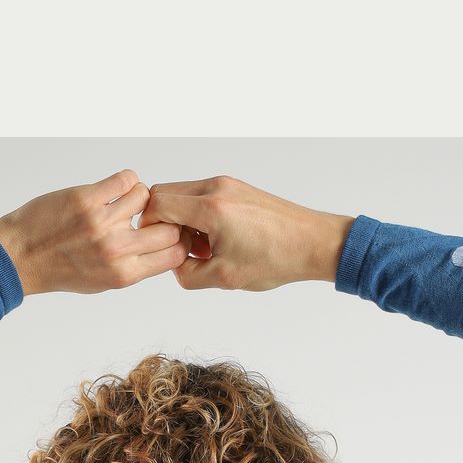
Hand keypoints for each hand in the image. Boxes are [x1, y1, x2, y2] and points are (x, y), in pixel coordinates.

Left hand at [0, 170, 187, 295]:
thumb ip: (133, 267)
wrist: (20, 257)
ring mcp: (102, 223)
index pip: (175, 254)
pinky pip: (125, 179)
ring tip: (122, 201)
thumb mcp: (102, 282)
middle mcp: (116, 250)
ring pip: (146, 197)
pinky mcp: (87, 199)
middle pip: (168, 227)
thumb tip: (163, 247)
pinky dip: (124, 180)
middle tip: (146, 215)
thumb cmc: (60, 270)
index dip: (176, 240)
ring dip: (138, 196)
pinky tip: (112, 188)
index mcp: (124, 275)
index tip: (166, 233)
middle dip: (163, 219)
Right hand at [138, 174, 354, 291]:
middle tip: (180, 252)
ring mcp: (226, 185)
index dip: (148, 229)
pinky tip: (215, 242)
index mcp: (210, 207)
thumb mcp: (225, 278)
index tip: (158, 250)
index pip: (156, 205)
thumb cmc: (276, 259)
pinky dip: (198, 218)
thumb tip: (174, 265)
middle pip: (165, 195)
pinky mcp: (235, 189)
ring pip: (183, 196)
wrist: (313, 243)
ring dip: (181, 222)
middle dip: (163, 224)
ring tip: (202, 250)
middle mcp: (215, 187)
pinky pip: (202, 198)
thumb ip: (188, 274)